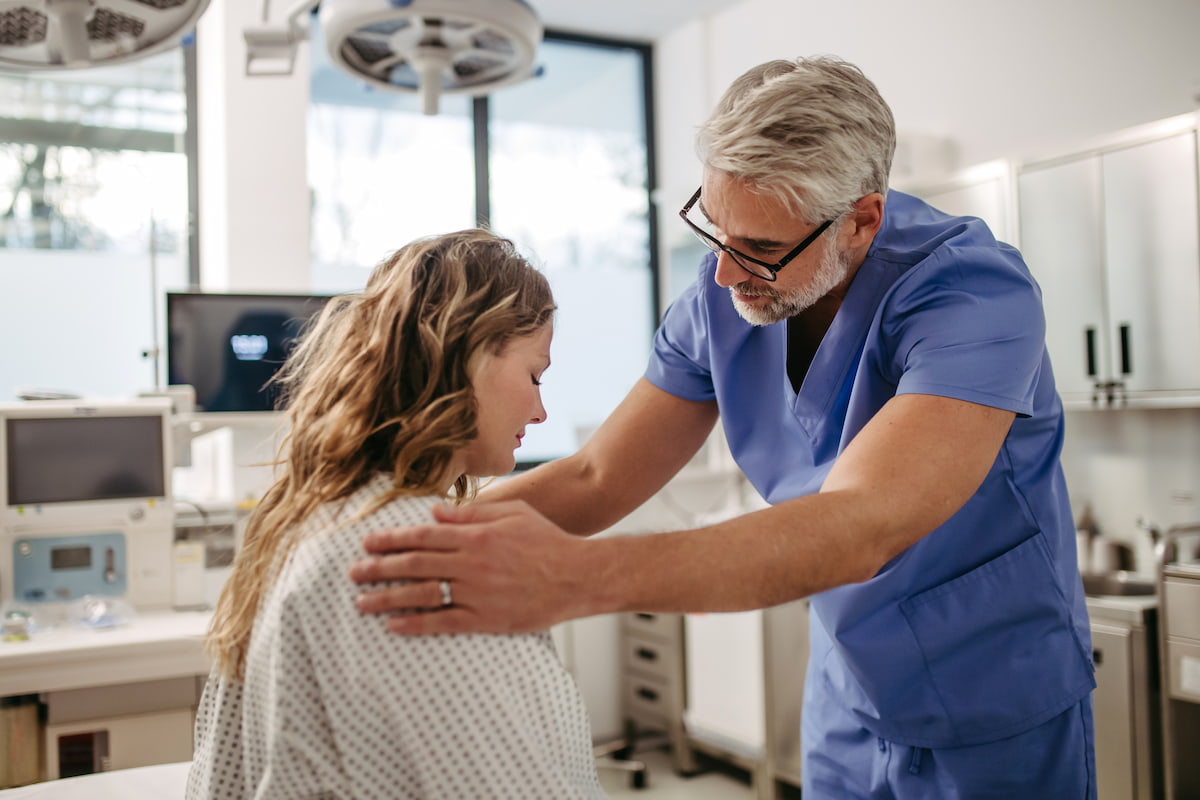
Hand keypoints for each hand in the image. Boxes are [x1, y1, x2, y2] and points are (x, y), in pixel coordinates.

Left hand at [350, 500, 594, 634]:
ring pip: (422, 594)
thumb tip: (434, 510)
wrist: (577, 576)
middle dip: (379, 567)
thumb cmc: (546, 540)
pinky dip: (415, 624)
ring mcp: (477, 592)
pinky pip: (443, 623)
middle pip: (414, 564)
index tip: (367, 543)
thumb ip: (471, 511)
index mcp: (475, 535)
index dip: (391, 539)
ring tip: (361, 601)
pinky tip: (393, 624)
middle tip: (353, 572)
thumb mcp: (512, 513)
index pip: (423, 535)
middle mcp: (471, 563)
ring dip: (387, 597)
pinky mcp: (486, 619)